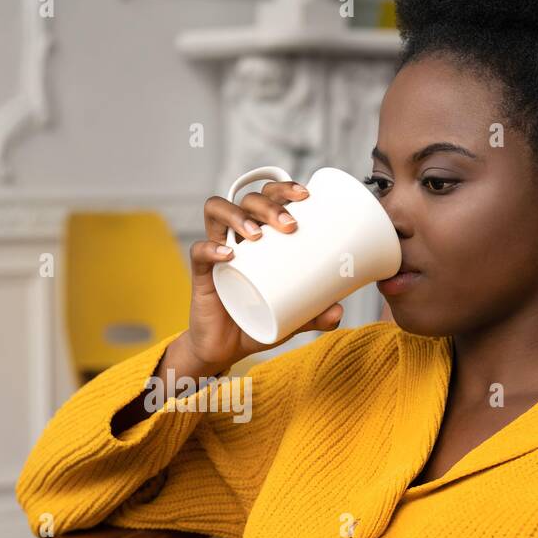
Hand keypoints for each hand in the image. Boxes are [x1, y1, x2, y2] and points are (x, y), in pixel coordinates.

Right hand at [187, 180, 344, 371]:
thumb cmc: (257, 322)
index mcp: (262, 238)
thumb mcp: (292, 318)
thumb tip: (339, 311)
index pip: (269, 197)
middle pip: (248, 199)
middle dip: (269, 204)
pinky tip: (229, 254)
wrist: (225, 349)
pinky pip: (199, 251)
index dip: (284, 188)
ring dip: (238, 216)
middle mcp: (238, 237)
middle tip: (289, 225)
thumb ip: (314, 315)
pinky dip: (211, 248)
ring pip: (217, 212)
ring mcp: (217, 251)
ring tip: (257, 235)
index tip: (306, 196)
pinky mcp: (201, 273)